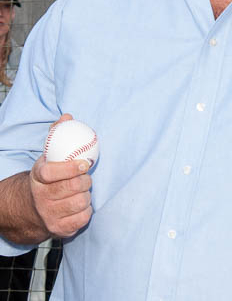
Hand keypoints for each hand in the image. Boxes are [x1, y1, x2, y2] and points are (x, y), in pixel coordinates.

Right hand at [29, 114, 92, 237]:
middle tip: (84, 177)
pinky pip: (83, 218)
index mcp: (38, 177)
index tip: (83, 163)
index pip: (52, 173)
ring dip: (86, 195)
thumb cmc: (47, 177)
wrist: (30, 209)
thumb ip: (57, 135)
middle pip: (73, 187)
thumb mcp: (47, 156)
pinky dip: (86, 211)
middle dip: (85, 180)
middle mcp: (41, 198)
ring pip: (80, 202)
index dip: (71, 168)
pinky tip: (80, 206)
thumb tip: (67, 116)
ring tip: (81, 192)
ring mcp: (49, 215)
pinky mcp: (59, 230)